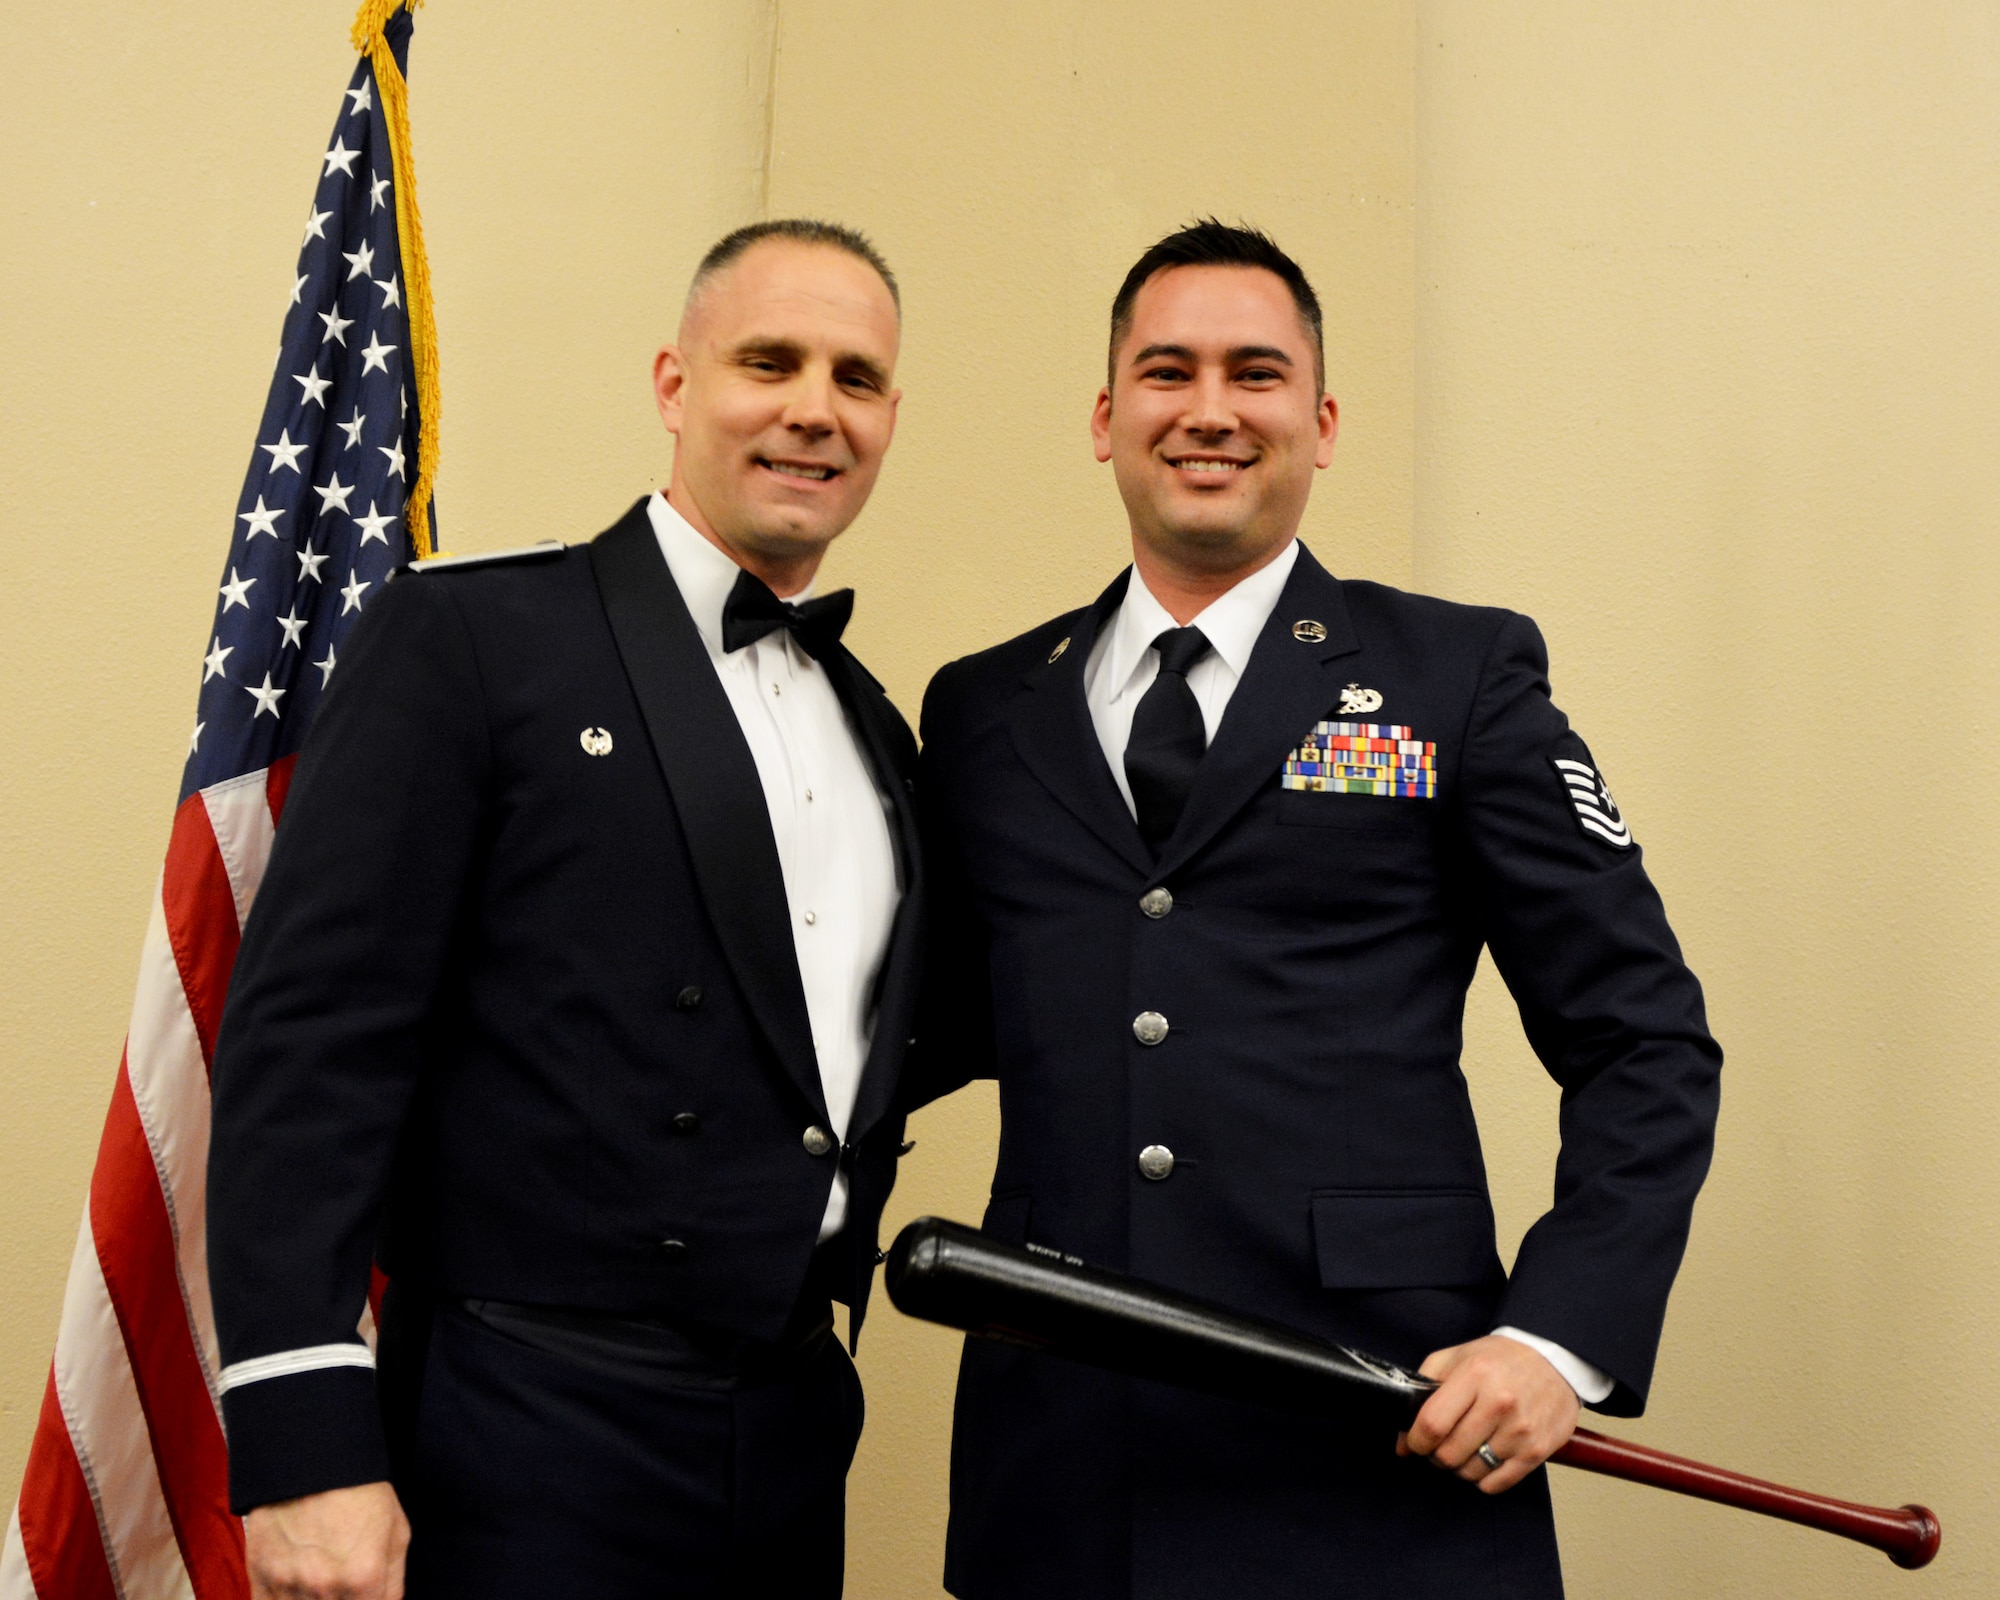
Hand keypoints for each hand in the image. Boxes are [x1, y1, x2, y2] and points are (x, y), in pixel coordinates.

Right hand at [245, 1481, 409, 1599]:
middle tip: (342, 1588)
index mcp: (364, 1577)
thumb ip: (394, 1583)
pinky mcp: (260, 1577)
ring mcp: (288, 1585)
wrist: (313, 1459)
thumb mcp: (396, 1532)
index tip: (363, 1596)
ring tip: (321, 1582)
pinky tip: (296, 1591)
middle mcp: (325, 1587)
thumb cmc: (361, 1492)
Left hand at [1395, 1334, 1579, 1494]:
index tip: (1415, 1442)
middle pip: (1449, 1454)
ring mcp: (1521, 1430)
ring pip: (1471, 1472)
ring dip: (1460, 1467)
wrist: (1553, 1361)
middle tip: (1441, 1444)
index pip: (1432, 1424)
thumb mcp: (1455, 1358)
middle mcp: (1499, 1404)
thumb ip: (1422, 1390)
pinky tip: (1484, 1459)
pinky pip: (1497, 1484)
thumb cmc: (1498, 1360)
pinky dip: (1483, 1479)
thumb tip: (1402, 1442)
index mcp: (1475, 1376)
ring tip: (1465, 1448)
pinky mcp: (1537, 1451)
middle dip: (1436, 1455)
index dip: (1415, 1440)